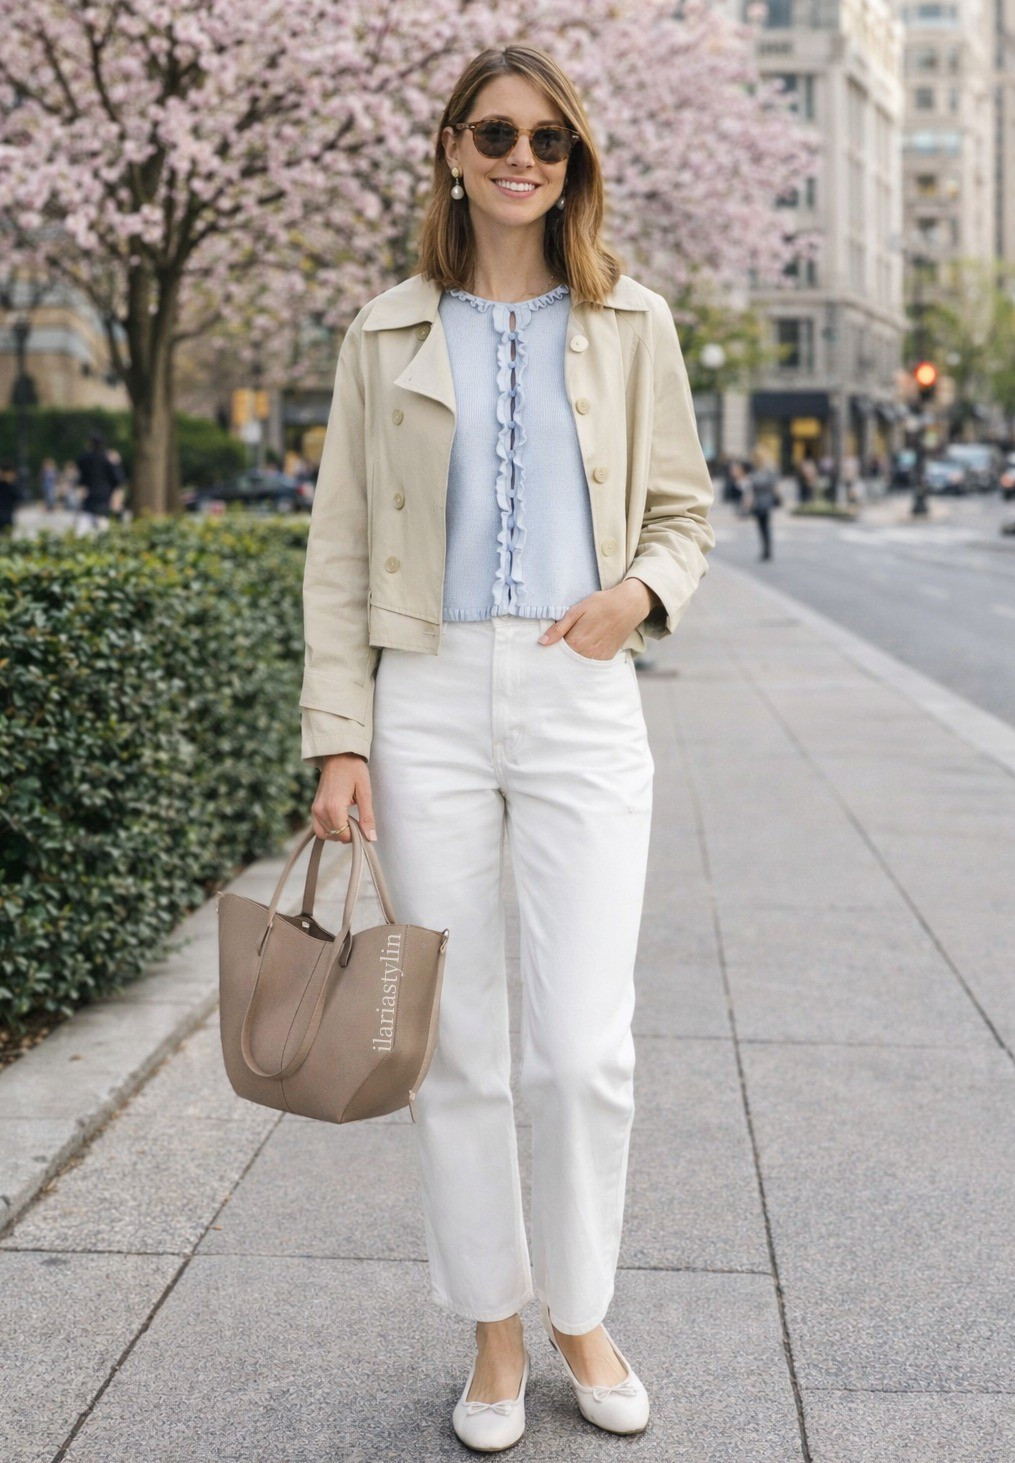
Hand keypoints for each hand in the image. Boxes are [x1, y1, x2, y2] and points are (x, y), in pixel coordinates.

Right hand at [311, 753, 376, 842]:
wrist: (338, 755)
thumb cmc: (353, 770)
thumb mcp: (365, 792)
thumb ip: (367, 817)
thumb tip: (371, 837)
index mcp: (334, 807)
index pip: (344, 835)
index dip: (356, 835)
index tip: (363, 825)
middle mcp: (321, 810)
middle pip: (335, 836)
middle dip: (348, 833)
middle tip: (358, 820)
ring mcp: (315, 809)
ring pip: (325, 834)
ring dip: (338, 832)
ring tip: (349, 819)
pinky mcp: (314, 807)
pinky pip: (319, 827)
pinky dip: (329, 828)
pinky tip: (340, 819)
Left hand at [537, 578, 656, 658]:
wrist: (628, 605)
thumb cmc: (601, 604)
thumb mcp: (576, 611)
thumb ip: (558, 628)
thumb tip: (542, 642)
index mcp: (575, 641)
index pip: (556, 651)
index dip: (553, 646)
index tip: (553, 641)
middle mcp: (586, 653)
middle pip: (567, 658)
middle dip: (564, 652)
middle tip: (569, 638)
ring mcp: (598, 657)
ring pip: (579, 661)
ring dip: (576, 654)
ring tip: (581, 639)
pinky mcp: (607, 657)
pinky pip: (591, 661)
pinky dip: (587, 655)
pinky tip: (590, 644)